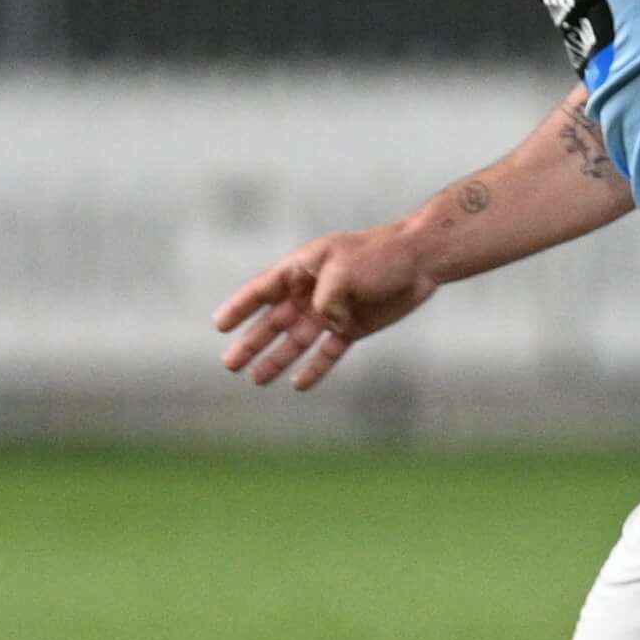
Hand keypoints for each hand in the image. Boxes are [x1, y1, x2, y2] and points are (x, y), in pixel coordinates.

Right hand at [213, 224, 439, 392]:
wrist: (420, 259)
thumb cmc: (380, 255)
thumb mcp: (344, 270)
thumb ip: (327, 299)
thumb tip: (326, 324)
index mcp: (302, 268)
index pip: (263, 290)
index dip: (240, 307)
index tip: (219, 325)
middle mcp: (312, 291)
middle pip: (274, 321)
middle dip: (252, 342)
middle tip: (229, 364)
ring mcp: (332, 310)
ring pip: (297, 340)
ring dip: (276, 359)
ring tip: (255, 380)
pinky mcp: (353, 326)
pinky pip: (328, 351)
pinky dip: (315, 367)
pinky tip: (298, 384)